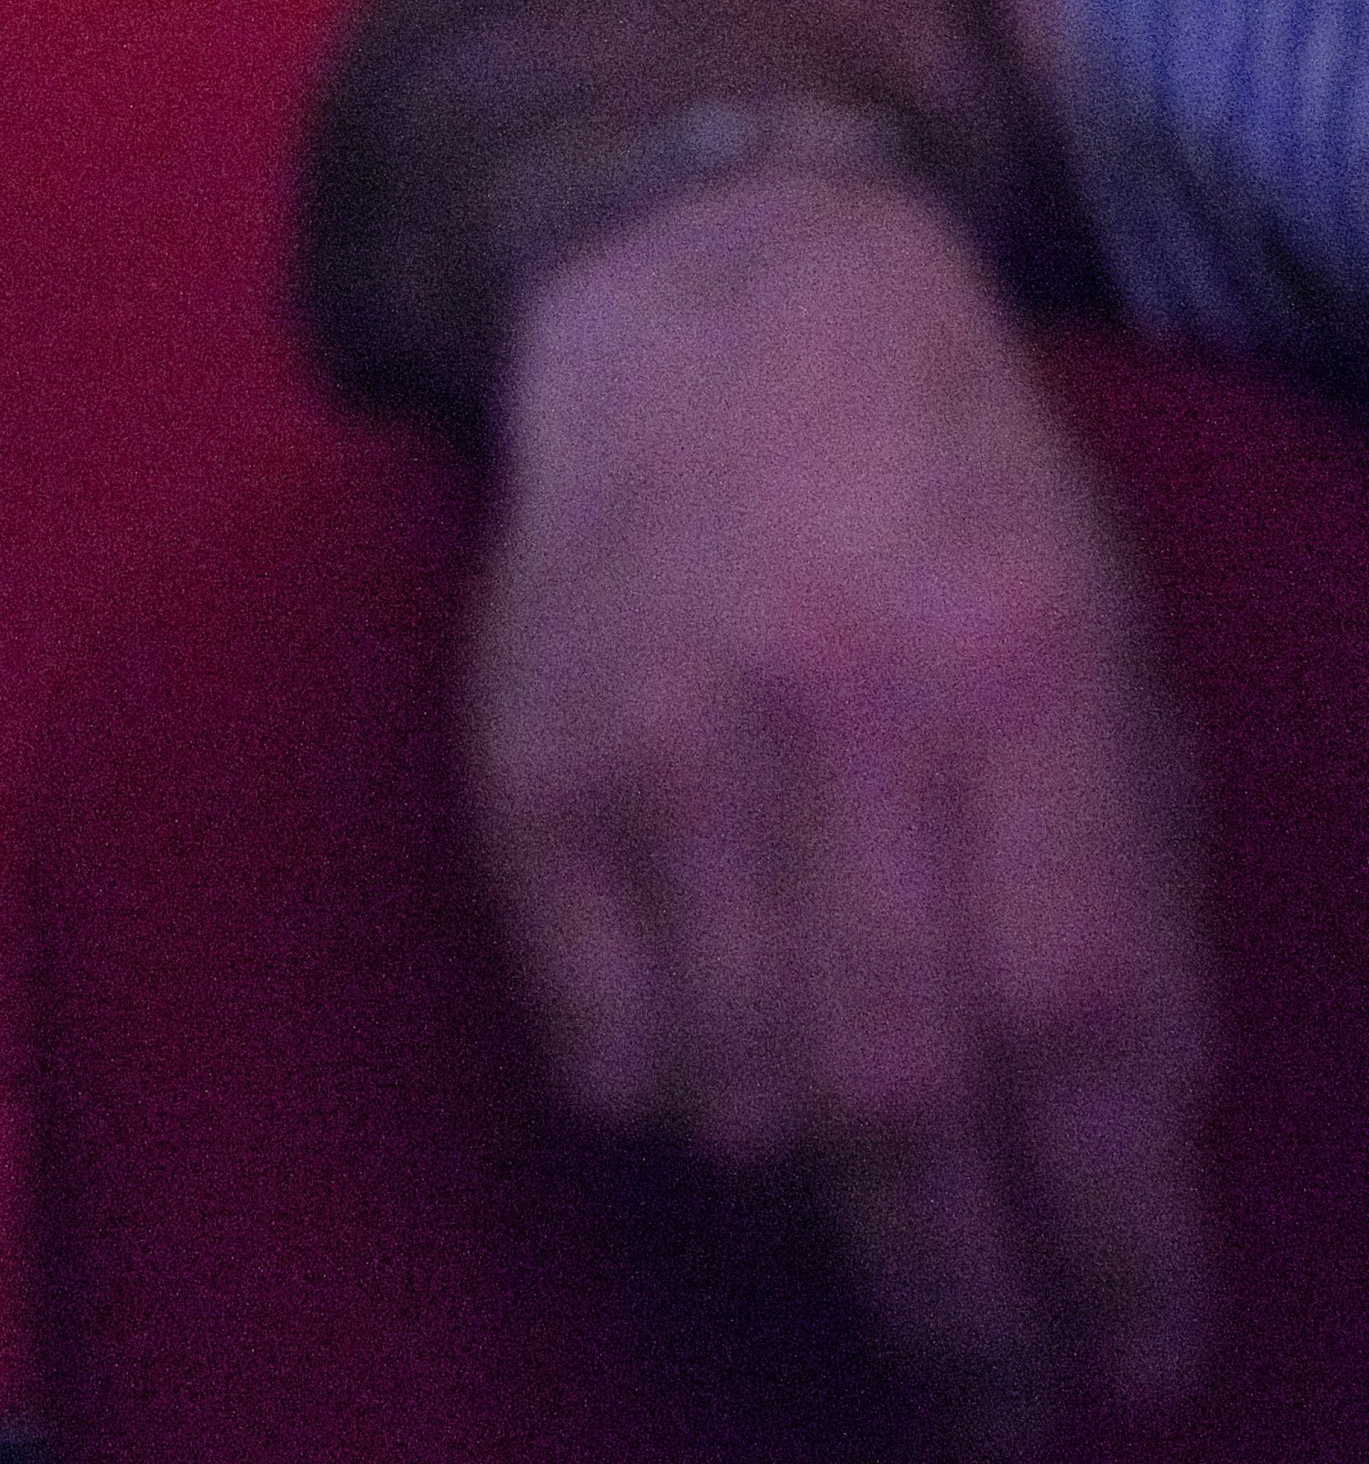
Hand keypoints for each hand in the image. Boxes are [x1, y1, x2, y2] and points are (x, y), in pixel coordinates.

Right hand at [481, 173, 1210, 1436]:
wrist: (708, 304)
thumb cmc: (949, 487)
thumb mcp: (1106, 643)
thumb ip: (1127, 881)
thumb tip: (1120, 1150)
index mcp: (1016, 672)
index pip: (1074, 1024)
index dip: (1108, 1236)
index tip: (1130, 1361)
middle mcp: (831, 711)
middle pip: (891, 1095)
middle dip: (956, 1300)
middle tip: (990, 1400)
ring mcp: (656, 739)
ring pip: (729, 1094)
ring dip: (813, 1230)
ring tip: (872, 1268)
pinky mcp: (528, 762)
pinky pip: (592, 1037)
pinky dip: (670, 1119)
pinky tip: (727, 1113)